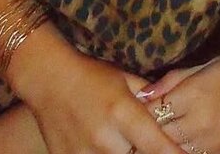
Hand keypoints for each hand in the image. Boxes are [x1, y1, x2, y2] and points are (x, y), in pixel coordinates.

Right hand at [14, 40, 181, 153]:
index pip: (157, 146)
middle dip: (147, 152)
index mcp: (123, 113)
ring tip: (125, 142)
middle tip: (147, 143)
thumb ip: (149, 97)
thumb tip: (172, 108)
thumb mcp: (124, 79)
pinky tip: (106, 146)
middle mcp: (106, 138)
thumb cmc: (90, 74)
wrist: (47, 78)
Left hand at [145, 51, 219, 153]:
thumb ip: (174, 77)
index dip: (141, 110)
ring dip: (165, 140)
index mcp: (195, 96)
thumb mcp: (208, 61)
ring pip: (176, 149)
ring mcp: (213, 142)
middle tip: (139, 121)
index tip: (132, 105)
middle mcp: (201, 123)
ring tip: (156, 130)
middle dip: (149, 128)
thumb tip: (143, 92)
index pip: (153, 112)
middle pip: (161, 135)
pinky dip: (184, 147)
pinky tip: (180, 136)